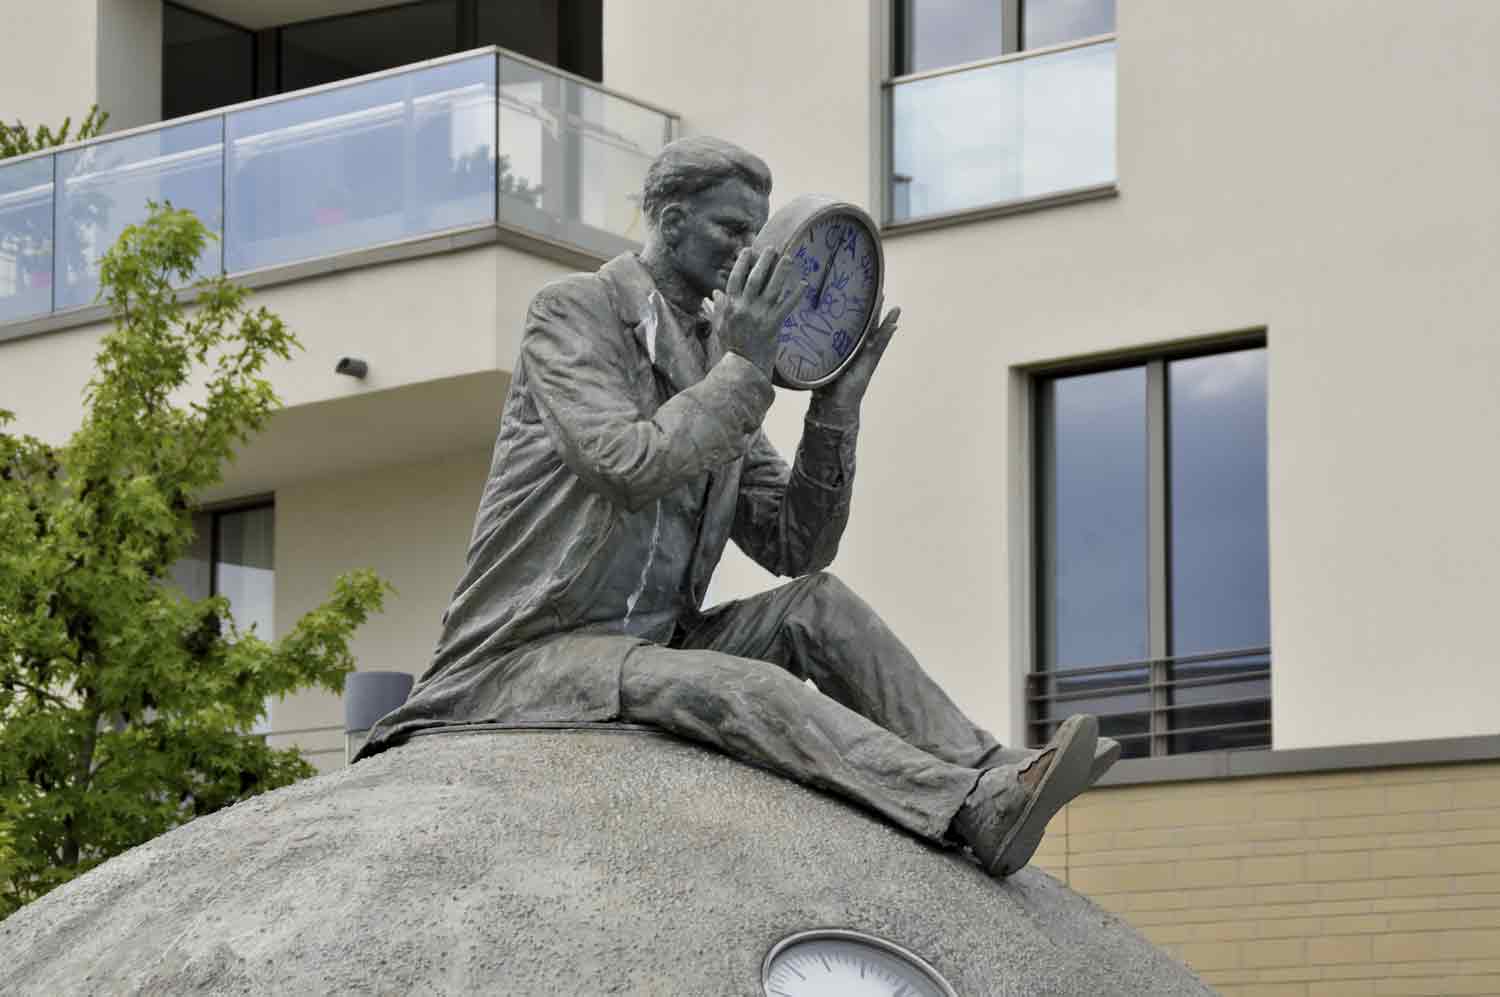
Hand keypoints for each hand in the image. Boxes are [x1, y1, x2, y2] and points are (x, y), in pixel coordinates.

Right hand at [715, 248, 804, 378]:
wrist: (742, 368)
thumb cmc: (730, 347)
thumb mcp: (720, 326)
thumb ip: (718, 308)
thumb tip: (714, 292)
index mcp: (731, 306)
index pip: (735, 278)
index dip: (742, 263)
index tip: (749, 250)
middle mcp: (745, 308)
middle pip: (755, 279)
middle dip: (764, 262)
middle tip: (772, 249)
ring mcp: (760, 316)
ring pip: (772, 289)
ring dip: (781, 272)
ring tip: (789, 258)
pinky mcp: (773, 325)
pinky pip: (787, 306)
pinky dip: (796, 294)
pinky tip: (804, 283)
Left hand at [810, 298, 899, 422]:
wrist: (832, 406)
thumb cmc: (822, 385)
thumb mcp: (816, 362)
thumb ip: (809, 350)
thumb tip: (790, 336)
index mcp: (845, 347)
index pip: (850, 324)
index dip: (854, 309)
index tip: (855, 291)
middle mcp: (857, 350)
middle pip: (866, 325)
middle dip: (873, 309)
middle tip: (878, 290)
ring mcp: (866, 356)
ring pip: (877, 334)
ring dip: (886, 320)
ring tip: (894, 307)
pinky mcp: (869, 363)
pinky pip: (880, 346)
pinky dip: (887, 335)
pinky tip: (894, 324)